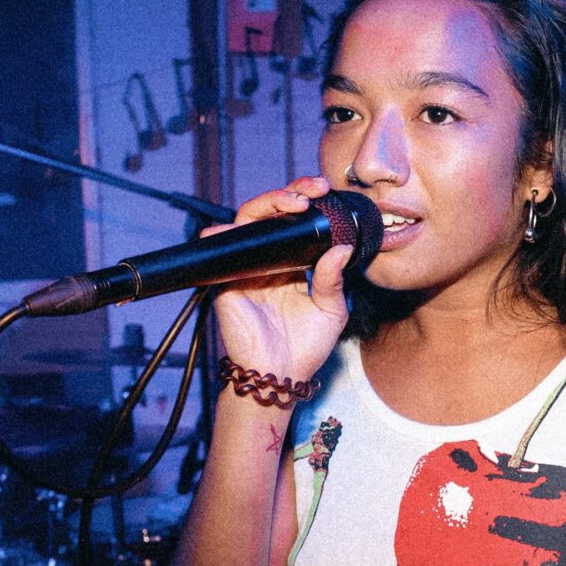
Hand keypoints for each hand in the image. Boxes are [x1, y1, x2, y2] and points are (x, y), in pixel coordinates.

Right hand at [205, 176, 355, 382]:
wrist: (282, 375)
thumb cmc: (306, 346)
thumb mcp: (332, 309)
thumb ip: (333, 278)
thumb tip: (341, 248)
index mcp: (290, 264)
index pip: (293, 223)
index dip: (305, 202)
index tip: (325, 191)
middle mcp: (266, 262)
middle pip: (269, 214)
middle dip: (289, 194)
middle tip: (312, 190)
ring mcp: (244, 269)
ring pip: (245, 223)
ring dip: (266, 205)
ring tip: (292, 202)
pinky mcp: (226, 282)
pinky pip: (224, 251)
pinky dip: (228, 235)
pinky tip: (245, 227)